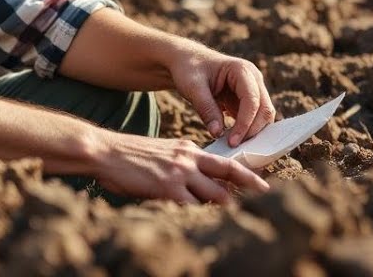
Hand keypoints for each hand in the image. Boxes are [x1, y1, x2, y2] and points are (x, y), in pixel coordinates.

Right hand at [92, 132, 269, 203]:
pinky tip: (204, 223)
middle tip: (266, 199)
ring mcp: (179, 173)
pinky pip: (192, 207)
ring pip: (216, 193)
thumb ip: (183, 161)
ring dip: (226, 207)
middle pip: (229, 173)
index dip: (246, 173)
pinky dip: (200, 216)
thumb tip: (199, 174)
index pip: (225, 161)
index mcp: (188, 149)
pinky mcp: (167, 188)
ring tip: (239, 217)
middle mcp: (189, 158)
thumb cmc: (130, 155)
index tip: (263, 182)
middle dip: (249, 188)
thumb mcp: (164, 151)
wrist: (106, 152)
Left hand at [171, 50, 275, 147]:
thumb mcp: (192, 87)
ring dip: (252, 132)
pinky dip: (247, 130)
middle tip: (234, 148)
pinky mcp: (248, 100)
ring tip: (233, 146)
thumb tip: (217, 134)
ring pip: (263, 116)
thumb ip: (206, 109)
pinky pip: (254, 118)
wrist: (186, 61)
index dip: (245, 123)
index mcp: (242, 70)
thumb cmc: (189, 69)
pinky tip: (233, 141)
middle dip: (252, 131)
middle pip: (264, 109)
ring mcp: (253, 89)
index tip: (232, 142)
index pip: (252, 100)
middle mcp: (253, 78)